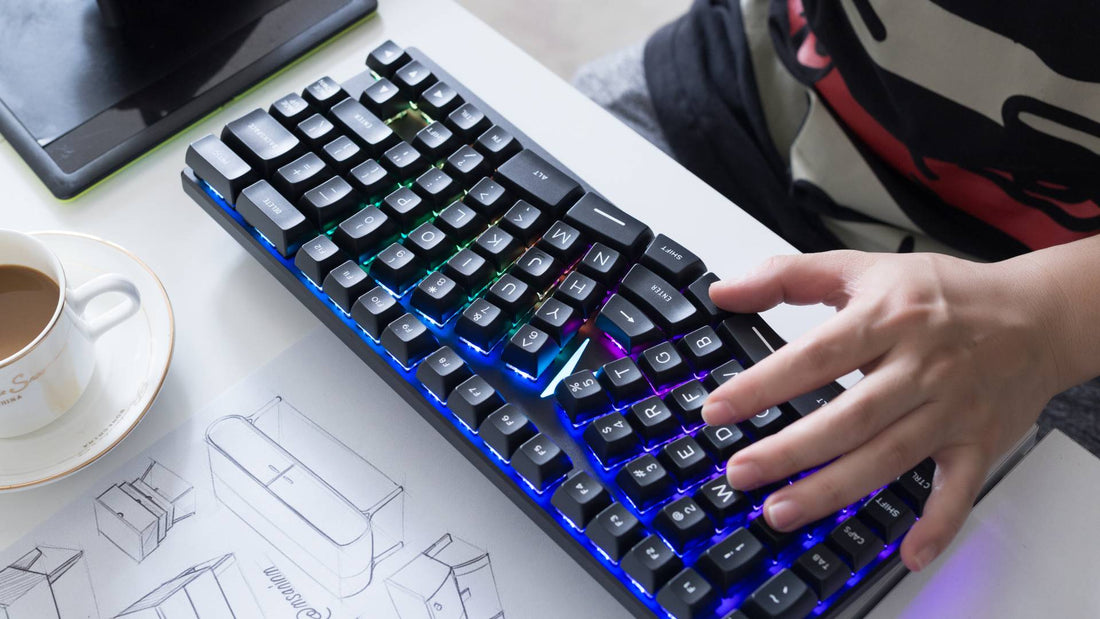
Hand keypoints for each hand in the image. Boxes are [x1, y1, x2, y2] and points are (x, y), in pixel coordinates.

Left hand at [701, 250, 1064, 570]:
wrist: (1036, 315)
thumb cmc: (943, 294)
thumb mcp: (863, 268)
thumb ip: (788, 277)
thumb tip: (725, 292)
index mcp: (886, 320)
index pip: (815, 356)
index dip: (763, 385)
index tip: (718, 410)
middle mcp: (919, 367)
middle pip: (848, 417)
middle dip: (790, 450)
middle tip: (741, 473)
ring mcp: (950, 409)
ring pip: (888, 457)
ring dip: (834, 490)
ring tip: (781, 511)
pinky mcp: (978, 443)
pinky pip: (958, 490)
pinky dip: (937, 524)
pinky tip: (905, 552)